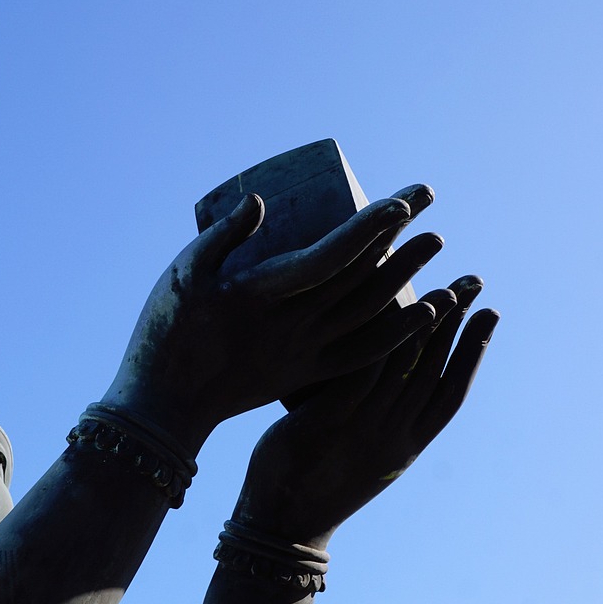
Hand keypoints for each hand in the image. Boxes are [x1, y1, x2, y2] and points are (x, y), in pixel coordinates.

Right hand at [103, 185, 445, 451]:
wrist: (165, 403)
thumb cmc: (165, 331)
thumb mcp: (180, 275)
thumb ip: (220, 236)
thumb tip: (260, 200)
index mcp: (260, 295)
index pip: (328, 256)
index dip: (369, 229)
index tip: (402, 202)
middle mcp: (290, 325)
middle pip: (358, 279)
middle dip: (400, 240)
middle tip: (429, 203)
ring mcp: (301, 353)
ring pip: (369, 315)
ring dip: (409, 280)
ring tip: (438, 248)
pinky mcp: (304, 374)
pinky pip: (363, 355)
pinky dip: (399, 334)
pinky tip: (426, 313)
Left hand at [230, 277, 499, 548]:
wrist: (280, 526)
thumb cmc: (309, 487)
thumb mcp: (355, 455)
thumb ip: (372, 419)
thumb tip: (381, 383)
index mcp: (404, 445)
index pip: (449, 392)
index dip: (474, 352)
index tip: (490, 314)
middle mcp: (392, 435)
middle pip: (434, 370)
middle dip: (459, 323)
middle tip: (475, 281)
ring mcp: (363, 429)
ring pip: (406, 369)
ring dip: (429, 326)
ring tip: (444, 286)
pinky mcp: (329, 423)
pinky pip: (362, 376)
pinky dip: (382, 345)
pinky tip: (391, 314)